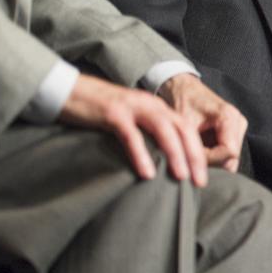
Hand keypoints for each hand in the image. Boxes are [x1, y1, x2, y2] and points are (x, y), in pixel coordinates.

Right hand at [59, 73, 208, 186]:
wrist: (68, 90)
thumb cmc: (99, 111)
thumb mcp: (130, 120)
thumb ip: (146, 134)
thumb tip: (161, 162)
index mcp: (157, 108)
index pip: (187, 130)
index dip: (199, 152)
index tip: (203, 175)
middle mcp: (150, 105)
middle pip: (182, 130)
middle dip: (195, 156)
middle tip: (201, 182)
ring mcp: (133, 107)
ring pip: (163, 130)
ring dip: (175, 154)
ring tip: (182, 177)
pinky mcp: (113, 113)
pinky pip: (131, 136)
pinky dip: (142, 154)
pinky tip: (148, 173)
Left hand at [158, 73, 246, 171]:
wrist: (183, 88)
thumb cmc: (183, 101)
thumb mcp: (183, 124)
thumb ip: (191, 146)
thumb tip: (191, 170)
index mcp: (229, 117)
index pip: (229, 152)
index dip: (210, 160)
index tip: (191, 157)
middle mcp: (238, 122)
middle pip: (232, 158)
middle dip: (211, 164)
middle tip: (190, 159)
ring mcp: (238, 128)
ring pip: (230, 159)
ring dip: (212, 162)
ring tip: (194, 153)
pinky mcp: (234, 133)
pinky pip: (227, 155)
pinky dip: (213, 159)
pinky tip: (200, 152)